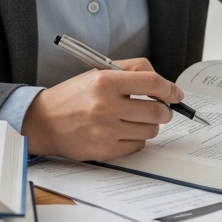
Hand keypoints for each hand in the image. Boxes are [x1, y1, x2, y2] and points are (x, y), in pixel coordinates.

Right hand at [20, 57, 183, 159]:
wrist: (44, 122)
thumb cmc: (73, 97)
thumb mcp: (98, 73)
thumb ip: (131, 70)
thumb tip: (162, 82)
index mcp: (104, 81)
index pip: (151, 83)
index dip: (170, 89)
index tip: (176, 94)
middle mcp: (105, 106)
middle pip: (157, 110)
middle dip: (165, 110)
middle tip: (161, 109)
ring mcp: (105, 130)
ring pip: (150, 130)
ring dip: (150, 125)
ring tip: (136, 119)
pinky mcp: (105, 150)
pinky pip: (138, 145)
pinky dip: (137, 138)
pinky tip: (124, 131)